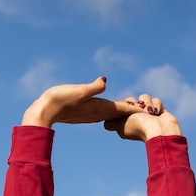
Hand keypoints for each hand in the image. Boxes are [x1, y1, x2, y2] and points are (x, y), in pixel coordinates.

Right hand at [21, 78, 144, 127]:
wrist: (45, 112)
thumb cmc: (60, 100)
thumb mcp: (78, 91)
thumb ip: (93, 87)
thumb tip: (104, 81)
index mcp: (99, 108)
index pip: (122, 108)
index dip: (136, 109)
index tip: (150, 111)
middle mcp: (97, 113)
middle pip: (120, 112)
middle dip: (133, 111)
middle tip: (148, 109)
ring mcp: (91, 115)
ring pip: (113, 113)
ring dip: (124, 111)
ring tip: (134, 108)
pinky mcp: (84, 113)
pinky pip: (104, 113)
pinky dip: (113, 111)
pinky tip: (113, 110)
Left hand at [104, 94, 181, 141]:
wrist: (158, 130)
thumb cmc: (139, 128)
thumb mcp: (120, 126)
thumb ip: (112, 123)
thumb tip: (105, 123)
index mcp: (126, 121)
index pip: (123, 105)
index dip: (126, 105)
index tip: (129, 109)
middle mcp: (137, 118)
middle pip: (133, 101)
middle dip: (137, 105)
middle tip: (140, 112)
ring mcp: (149, 114)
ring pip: (145, 98)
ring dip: (147, 105)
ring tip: (150, 114)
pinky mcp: (160, 111)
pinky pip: (156, 100)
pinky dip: (156, 106)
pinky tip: (157, 114)